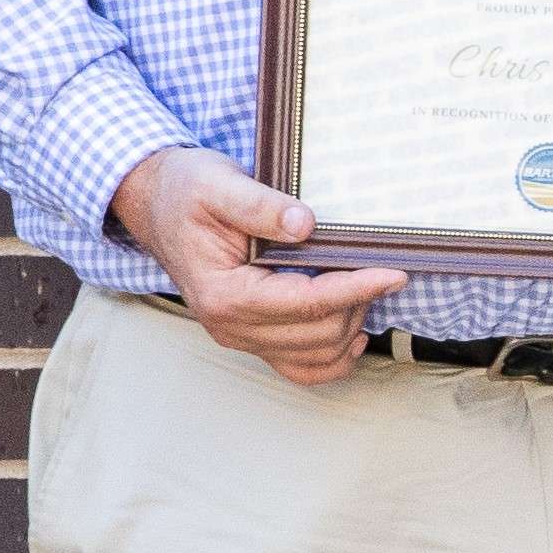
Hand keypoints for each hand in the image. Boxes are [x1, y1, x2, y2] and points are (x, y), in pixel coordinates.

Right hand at [107, 147, 402, 386]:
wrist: (157, 204)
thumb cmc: (185, 191)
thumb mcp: (217, 184)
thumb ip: (259, 205)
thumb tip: (304, 225)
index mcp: (223, 293)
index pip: (306, 302)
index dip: (356, 288)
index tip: (395, 273)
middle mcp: (230, 326)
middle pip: (319, 333)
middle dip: (357, 302)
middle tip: (377, 265)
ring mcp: (240, 337)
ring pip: (317, 356)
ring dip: (350, 325)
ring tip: (364, 287)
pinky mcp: (251, 338)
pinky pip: (302, 368)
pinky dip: (334, 356)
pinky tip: (354, 329)